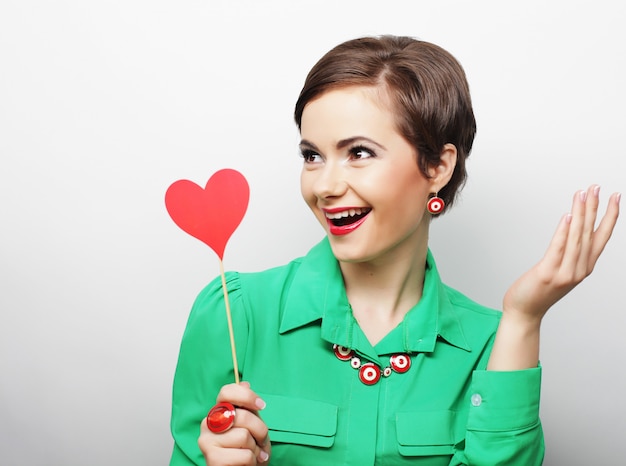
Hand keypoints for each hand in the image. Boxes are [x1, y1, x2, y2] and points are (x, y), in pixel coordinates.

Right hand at [199, 382, 270, 465]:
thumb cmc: (246, 449)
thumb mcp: (251, 425)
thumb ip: (247, 407)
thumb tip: (245, 383)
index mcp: (218, 411)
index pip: (227, 392)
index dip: (247, 396)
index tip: (262, 405)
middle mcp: (208, 423)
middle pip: (242, 416)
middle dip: (260, 430)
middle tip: (261, 441)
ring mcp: (207, 441)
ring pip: (244, 436)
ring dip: (255, 449)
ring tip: (252, 454)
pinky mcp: (212, 459)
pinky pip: (244, 455)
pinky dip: (252, 461)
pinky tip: (247, 464)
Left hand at [504, 185, 619, 323]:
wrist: (525, 311)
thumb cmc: (539, 290)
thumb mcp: (561, 270)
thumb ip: (569, 253)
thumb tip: (572, 227)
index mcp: (584, 267)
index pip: (601, 237)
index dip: (610, 216)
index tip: (616, 197)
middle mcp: (579, 269)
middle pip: (590, 233)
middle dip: (595, 208)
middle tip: (597, 187)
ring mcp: (565, 273)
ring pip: (576, 237)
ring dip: (580, 213)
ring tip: (582, 194)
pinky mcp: (548, 274)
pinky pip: (558, 248)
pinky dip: (564, 231)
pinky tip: (567, 216)